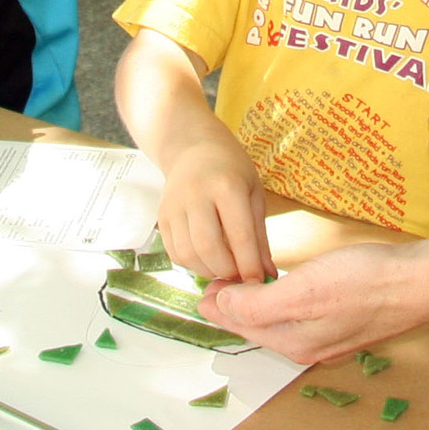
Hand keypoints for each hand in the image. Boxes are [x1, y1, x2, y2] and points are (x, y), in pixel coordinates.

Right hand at [157, 134, 275, 283]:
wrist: (193, 148)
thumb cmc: (232, 169)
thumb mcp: (254, 193)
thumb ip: (259, 235)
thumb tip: (267, 274)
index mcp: (226, 186)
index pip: (239, 235)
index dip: (249, 265)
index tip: (258, 282)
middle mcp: (196, 195)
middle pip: (209, 248)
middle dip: (227, 271)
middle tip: (240, 277)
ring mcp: (174, 206)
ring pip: (188, 254)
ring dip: (209, 271)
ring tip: (225, 268)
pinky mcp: (161, 217)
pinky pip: (175, 252)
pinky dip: (192, 265)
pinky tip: (207, 260)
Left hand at [198, 239, 428, 363]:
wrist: (420, 283)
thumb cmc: (364, 282)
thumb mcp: (303, 291)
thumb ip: (258, 304)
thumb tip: (221, 305)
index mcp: (295, 343)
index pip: (244, 325)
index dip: (219, 305)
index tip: (202, 290)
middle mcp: (310, 348)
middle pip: (261, 328)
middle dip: (235, 310)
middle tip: (215, 288)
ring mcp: (331, 339)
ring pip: (282, 324)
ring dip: (258, 308)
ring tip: (243, 289)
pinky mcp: (348, 323)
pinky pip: (302, 317)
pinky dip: (284, 305)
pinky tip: (287, 292)